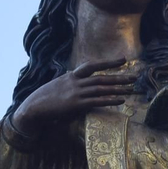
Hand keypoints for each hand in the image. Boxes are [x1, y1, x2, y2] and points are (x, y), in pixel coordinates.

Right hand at [11, 59, 135, 136]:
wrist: (33, 108)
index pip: (92, 66)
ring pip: (101, 88)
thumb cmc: (43, 100)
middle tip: (134, 77)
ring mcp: (76, 93)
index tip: (122, 60)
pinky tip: (121, 100)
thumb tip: (75, 79)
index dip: (108, 63)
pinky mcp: (76, 104)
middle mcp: (75, 82)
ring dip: (118, 89)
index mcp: (71, 76)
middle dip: (119, 77)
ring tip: (132, 89)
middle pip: (101, 77)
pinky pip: (97, 101)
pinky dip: (110, 100)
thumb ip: (69, 83)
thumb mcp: (57, 87)